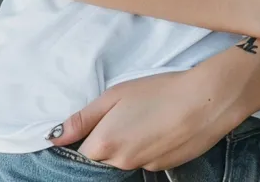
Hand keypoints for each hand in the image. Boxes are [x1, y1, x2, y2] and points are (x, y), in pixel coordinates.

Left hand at [46, 62, 246, 170]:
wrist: (205, 102)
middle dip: (111, 137)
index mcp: (104, 144)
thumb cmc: (159, 91)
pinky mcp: (163, 169)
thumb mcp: (116, 95)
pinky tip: (163, 126)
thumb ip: (83, 118)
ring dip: (130, 142)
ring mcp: (143, 168)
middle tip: (130, 111)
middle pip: (104, 156)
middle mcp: (120, 163)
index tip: (104, 117)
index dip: (91, 133)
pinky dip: (149, 146)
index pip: (82, 150)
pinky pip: (145, 160)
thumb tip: (54, 136)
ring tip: (150, 116)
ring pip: (126, 158)